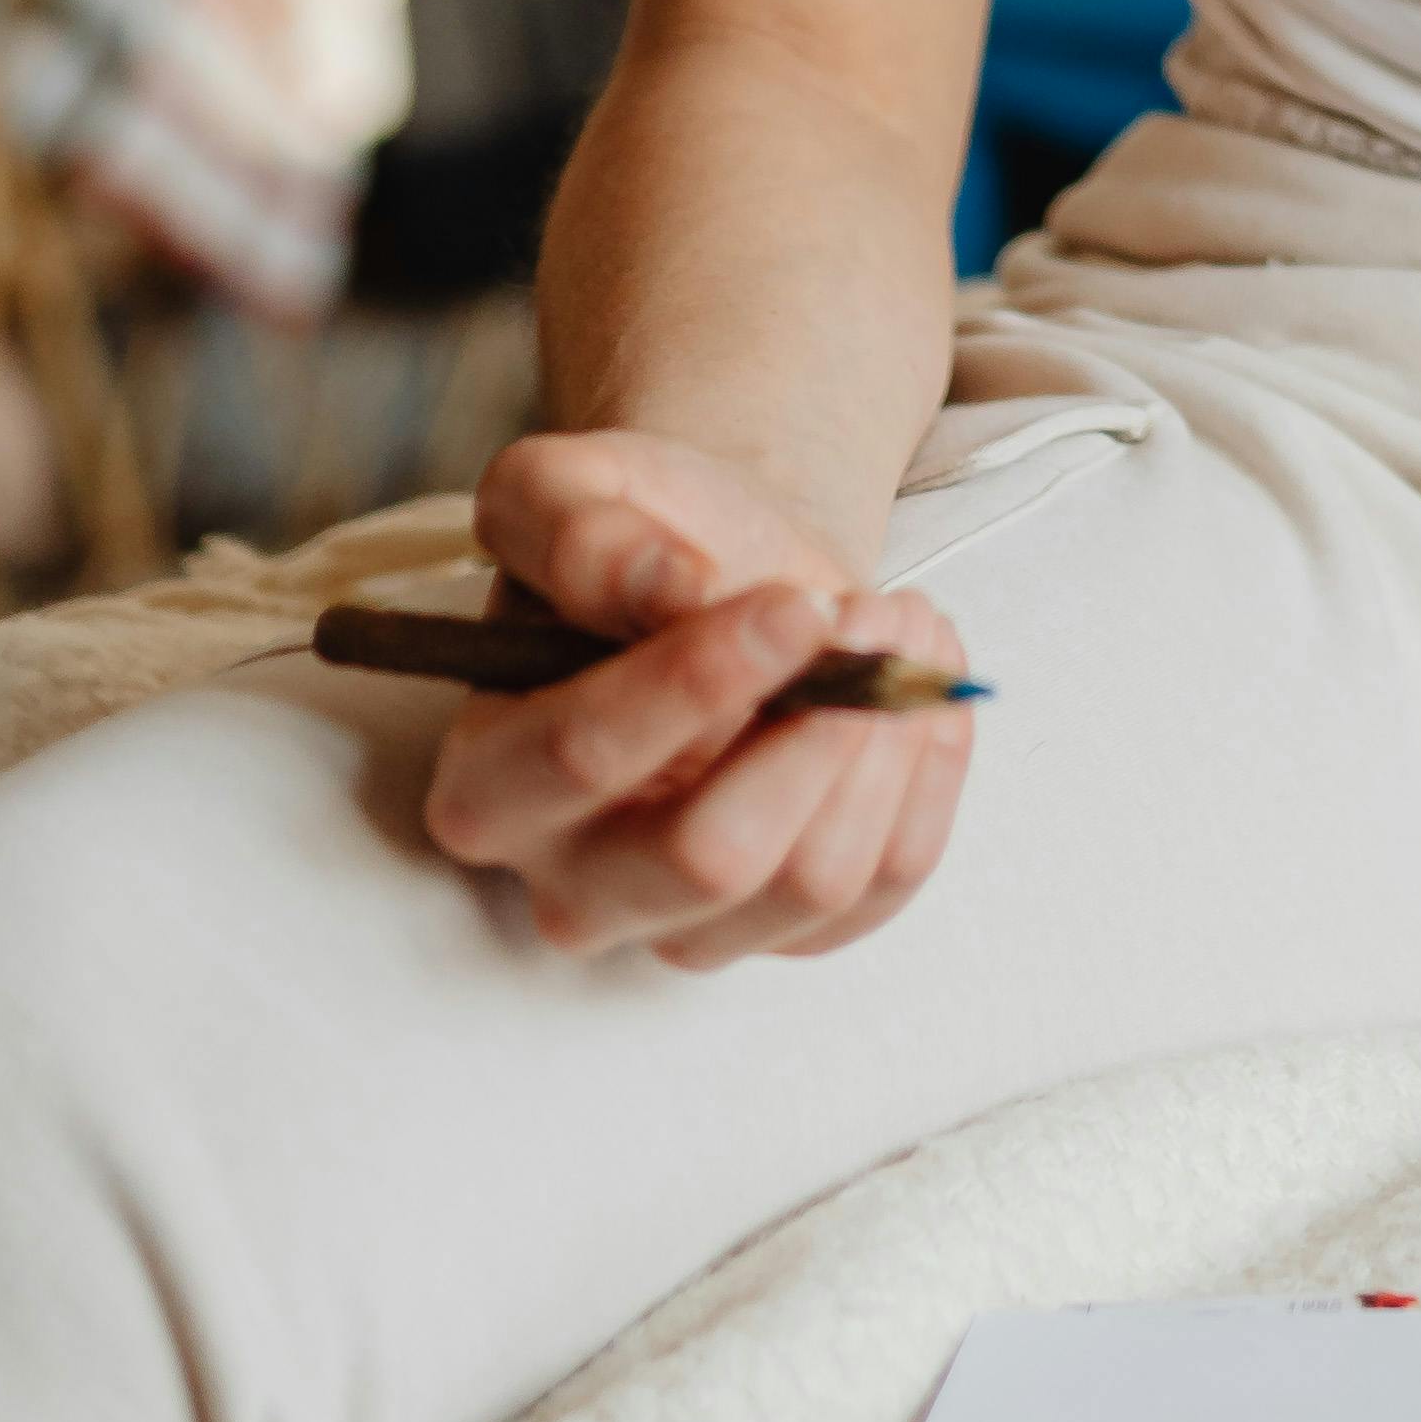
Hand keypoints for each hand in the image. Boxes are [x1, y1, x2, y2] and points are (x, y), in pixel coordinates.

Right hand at [414, 424, 977, 965]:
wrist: (728, 573)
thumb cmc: (638, 535)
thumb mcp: (566, 490)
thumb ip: (580, 531)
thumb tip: (675, 587)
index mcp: (488, 784)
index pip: (585, 758)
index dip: (700, 678)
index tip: (798, 604)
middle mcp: (575, 885)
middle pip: (710, 859)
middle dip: (816, 726)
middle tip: (868, 616)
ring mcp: (690, 925)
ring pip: (816, 879)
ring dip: (886, 732)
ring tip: (895, 622)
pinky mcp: (796, 931)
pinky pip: (891, 879)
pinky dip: (931, 764)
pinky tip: (920, 679)